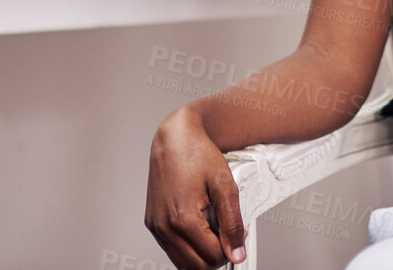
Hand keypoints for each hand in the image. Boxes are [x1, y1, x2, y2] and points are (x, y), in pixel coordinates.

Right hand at [145, 105, 248, 268]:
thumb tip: (237, 252)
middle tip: (228, 234)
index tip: (239, 234)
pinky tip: (200, 228)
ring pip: (183, 263)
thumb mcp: (225, 185)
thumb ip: (232, 223)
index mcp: (182, 218)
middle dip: (218, 254)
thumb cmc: (197, 154)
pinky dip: (189, 247)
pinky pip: (172, 250)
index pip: (213, 257)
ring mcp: (156, 226)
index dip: (232, 248)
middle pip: (197, 266)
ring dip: (202, 253)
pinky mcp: (152, 223)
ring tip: (214, 229)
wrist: (176, 137)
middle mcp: (164, 226)